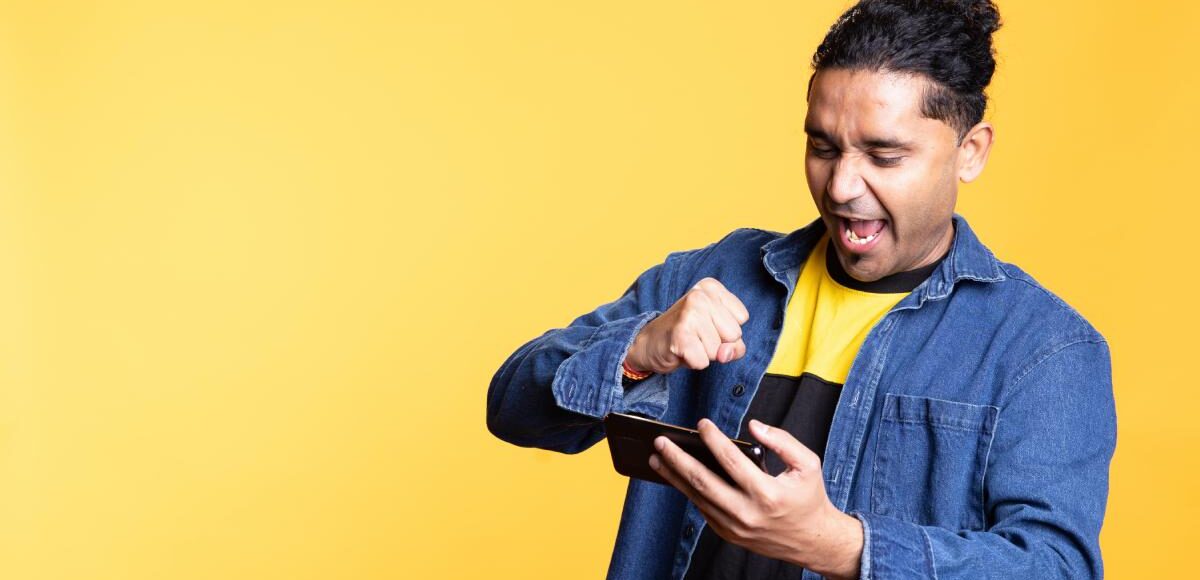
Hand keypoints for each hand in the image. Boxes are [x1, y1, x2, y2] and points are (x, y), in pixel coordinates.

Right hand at [625, 277, 749, 373]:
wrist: (650, 343)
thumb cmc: (689, 335)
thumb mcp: (718, 332)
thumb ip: (735, 344)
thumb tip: (725, 354)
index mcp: (711, 287)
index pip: (742, 317)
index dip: (727, 329)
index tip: (707, 325)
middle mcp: (700, 295)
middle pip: (734, 334)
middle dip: (718, 343)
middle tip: (697, 336)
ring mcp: (689, 313)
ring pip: (718, 350)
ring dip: (704, 353)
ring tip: (689, 343)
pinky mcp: (680, 335)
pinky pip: (703, 362)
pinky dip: (694, 362)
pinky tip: (681, 351)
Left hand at [649, 418, 862, 578]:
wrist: (813, 541)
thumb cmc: (809, 498)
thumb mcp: (808, 464)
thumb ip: (782, 440)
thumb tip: (754, 426)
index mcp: (768, 493)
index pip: (732, 461)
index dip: (713, 440)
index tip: (700, 424)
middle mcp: (747, 512)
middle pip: (703, 482)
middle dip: (677, 459)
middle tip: (660, 442)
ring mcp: (735, 527)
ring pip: (697, 498)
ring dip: (674, 476)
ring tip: (657, 458)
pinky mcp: (728, 534)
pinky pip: (703, 510)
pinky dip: (688, 492)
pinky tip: (676, 476)